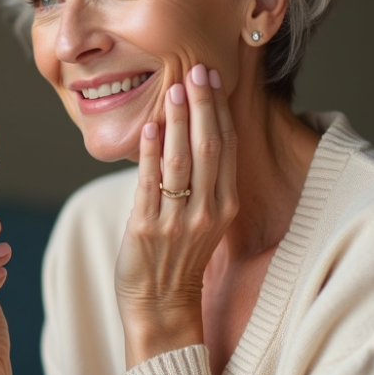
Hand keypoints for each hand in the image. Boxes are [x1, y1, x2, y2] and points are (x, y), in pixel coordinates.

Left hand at [115, 64, 237, 367]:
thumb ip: (204, 181)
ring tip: (172, 89)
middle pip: (208, 147)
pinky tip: (150, 128)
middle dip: (202, 106)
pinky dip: (150, 153)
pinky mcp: (148, 228)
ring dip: (176, 121)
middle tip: (196, 70)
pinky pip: (150, 183)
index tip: (212, 79)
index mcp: (225, 205)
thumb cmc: (180, 256)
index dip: (218, 110)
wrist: (162, 304)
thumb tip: (195, 132)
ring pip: (181, 160)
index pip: (225, 147)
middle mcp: (207, 211)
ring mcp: (178, 220)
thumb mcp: (205, 218)